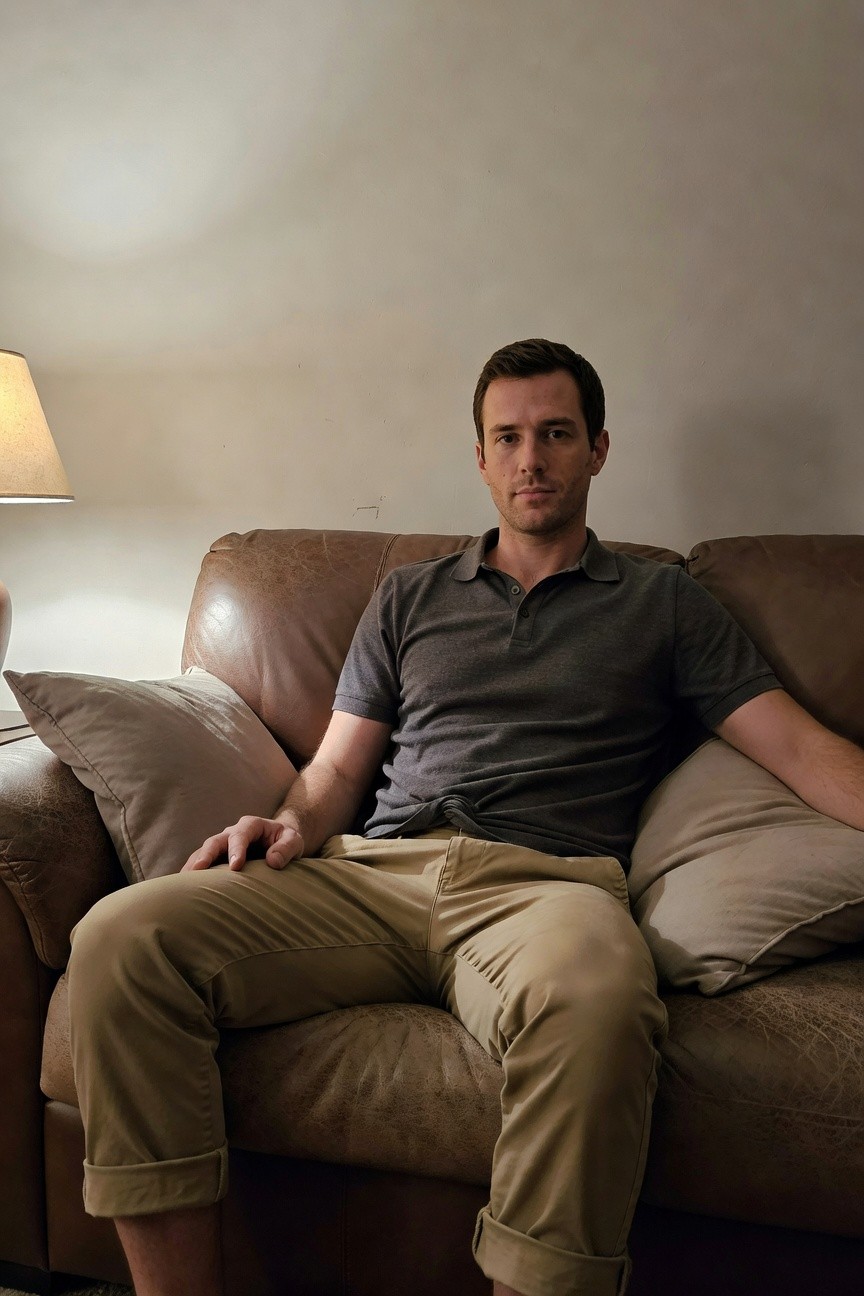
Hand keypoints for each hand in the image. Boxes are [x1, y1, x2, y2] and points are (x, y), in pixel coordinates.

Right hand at [182, 816, 304, 871]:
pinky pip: (201, 864)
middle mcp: (232, 833)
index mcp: (251, 825)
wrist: (279, 841)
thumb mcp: (294, 841)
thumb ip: (286, 848)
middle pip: (214, 842)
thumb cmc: (286, 841)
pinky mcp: (217, 859)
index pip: (241, 835)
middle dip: (205, 856)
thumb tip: (273, 861)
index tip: (236, 867)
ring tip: (181, 883)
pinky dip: (191, 874)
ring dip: (192, 866)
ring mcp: (222, 846)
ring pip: (202, 853)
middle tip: (198, 871)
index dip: (236, 850)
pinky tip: (183, 888)